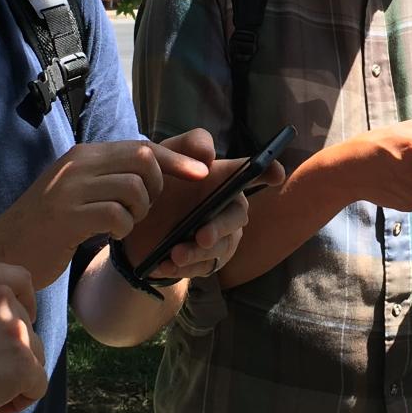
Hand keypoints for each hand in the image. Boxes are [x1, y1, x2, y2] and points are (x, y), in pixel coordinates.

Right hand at [0, 139, 209, 277]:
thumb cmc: (48, 226)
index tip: (201, 173)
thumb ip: (111, 177)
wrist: (3, 248)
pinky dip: (122, 229)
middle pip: (143, 158)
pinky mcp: (68, 216)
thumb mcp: (79, 191)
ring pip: (134, 188)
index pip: (140, 145)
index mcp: (84, 155)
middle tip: (140, 209)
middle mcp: (78, 164)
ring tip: (120, 224)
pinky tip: (108, 236)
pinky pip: (117, 215)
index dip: (176, 159)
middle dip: (156, 187)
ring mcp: (71, 188)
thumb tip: (155, 170)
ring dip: (139, 212)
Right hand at [0, 263, 50, 412]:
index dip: (24, 303)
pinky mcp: (23, 363)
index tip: (11, 327)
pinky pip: (36, 386)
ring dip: (13, 376)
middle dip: (6, 352)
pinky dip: (17, 400)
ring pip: (33, 356)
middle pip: (25, 326)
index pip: (18, 279)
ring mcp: (15, 329)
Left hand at [144, 130, 286, 280]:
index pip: (254, 173)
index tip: (276, 174)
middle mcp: (227, 208)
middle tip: (202, 236)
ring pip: (221, 247)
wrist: (134, 218)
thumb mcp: (166, 154)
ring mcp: (219, 236)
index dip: (269, 172)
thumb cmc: (159, 181)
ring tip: (174, 255)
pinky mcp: (206, 260)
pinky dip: (182, 268)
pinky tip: (162, 265)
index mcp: (224, 180)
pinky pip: (201, 267)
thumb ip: (190, 144)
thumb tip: (209, 156)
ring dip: (198, 253)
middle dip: (221, 227)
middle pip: (237, 217)